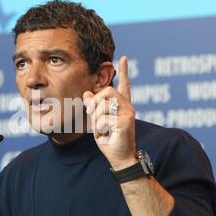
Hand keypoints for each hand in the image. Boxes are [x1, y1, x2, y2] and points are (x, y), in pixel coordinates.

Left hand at [83, 56, 136, 170]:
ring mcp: (128, 113)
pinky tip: (108, 135)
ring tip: (103, 130)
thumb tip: (87, 94)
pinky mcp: (126, 122)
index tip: (123, 58)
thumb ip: (93, 107)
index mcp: (122, 104)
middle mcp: (127, 106)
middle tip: (95, 118)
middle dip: (96, 103)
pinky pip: (104, 119)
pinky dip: (100, 129)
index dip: (124, 71)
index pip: (123, 85)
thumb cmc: (109, 139)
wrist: (119, 157)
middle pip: (107, 91)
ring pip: (103, 105)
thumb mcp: (97, 121)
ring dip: (97, 119)